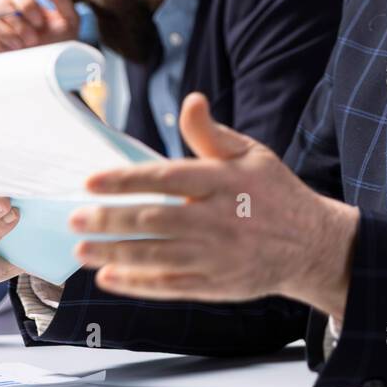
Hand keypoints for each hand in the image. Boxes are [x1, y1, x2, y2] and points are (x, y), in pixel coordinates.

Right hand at [0, 0, 78, 56]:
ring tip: (22, 48)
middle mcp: (6, 12)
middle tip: (33, 39)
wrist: (53, 70)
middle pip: (0, 4)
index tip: (39, 21)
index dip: (25, 2)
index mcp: (24, 2)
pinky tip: (7, 53)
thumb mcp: (69, 20)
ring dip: (5, 33)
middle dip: (18, 22)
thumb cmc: (62, 43)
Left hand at [69, 94, 359, 314]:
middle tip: (74, 219)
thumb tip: (190, 101)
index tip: (91, 181)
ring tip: (81, 250)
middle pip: (153, 221)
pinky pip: (169, 285)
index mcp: (224, 181)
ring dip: (113, 254)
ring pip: (155, 256)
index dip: (125, 180)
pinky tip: (109, 277)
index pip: (166, 178)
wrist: (311, 244)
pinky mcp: (215, 285)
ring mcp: (216, 256)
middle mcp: (217, 219)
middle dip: (109, 221)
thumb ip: (212, 133)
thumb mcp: (251, 154)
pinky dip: (136, 283)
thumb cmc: (274, 192)